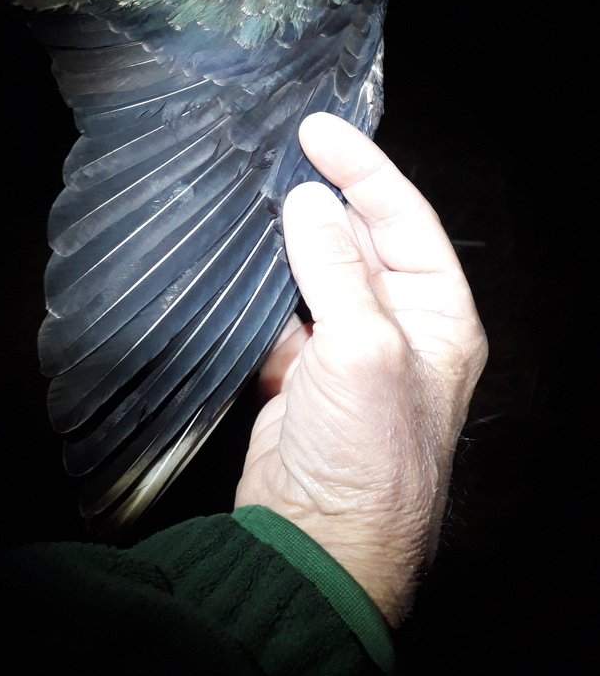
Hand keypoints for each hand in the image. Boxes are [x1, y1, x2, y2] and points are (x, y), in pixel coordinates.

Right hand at [235, 112, 487, 627]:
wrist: (316, 544)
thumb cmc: (369, 460)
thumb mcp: (364, 349)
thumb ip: (335, 269)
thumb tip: (308, 202)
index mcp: (438, 315)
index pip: (403, 219)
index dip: (363, 170)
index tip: (319, 130)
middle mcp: (397, 325)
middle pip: (359, 239)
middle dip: (323, 196)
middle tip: (279, 150)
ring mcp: (347, 348)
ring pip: (315, 271)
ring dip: (286, 239)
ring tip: (252, 192)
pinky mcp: (302, 373)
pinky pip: (281, 312)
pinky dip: (260, 287)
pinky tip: (238, 260)